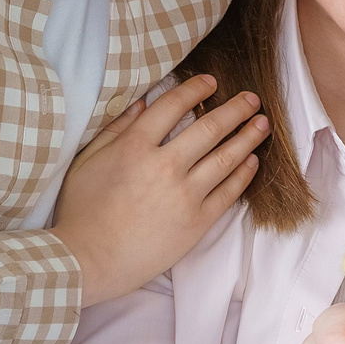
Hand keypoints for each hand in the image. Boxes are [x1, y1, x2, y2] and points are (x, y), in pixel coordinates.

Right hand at [52, 75, 267, 306]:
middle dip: (236, 109)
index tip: (211, 83)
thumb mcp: (87, 161)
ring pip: (226, 158)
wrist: (89, 260)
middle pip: (210, 128)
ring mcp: (184, 195)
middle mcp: (165, 166)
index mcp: (135, 146)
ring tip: (262, 125)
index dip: (196, 89)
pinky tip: (252, 161)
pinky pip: (228, 193)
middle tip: (252, 99)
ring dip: (248, 138)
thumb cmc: (82, 211)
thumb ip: (116, 129)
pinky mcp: (196, 222)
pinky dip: (243, 174)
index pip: (173, 105)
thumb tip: (143, 103)